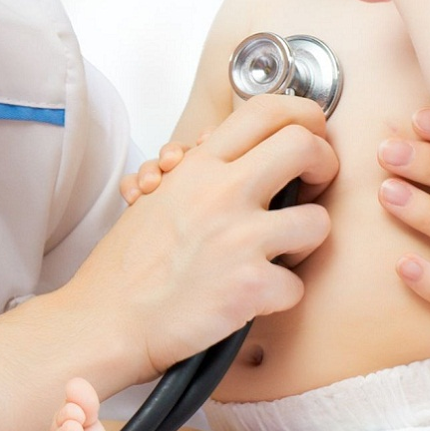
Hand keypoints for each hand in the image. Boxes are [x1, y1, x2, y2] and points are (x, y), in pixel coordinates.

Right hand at [68, 95, 336, 380]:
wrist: (106, 319)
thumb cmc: (129, 265)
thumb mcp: (160, 197)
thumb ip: (200, 168)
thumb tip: (230, 143)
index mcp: (198, 168)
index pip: (266, 111)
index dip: (302, 117)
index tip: (308, 135)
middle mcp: (221, 193)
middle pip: (305, 146)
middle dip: (324, 165)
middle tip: (312, 187)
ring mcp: (239, 238)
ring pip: (318, 221)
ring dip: (304, 242)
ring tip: (279, 253)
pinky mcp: (250, 285)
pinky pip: (297, 285)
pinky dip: (278, 296)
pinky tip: (252, 298)